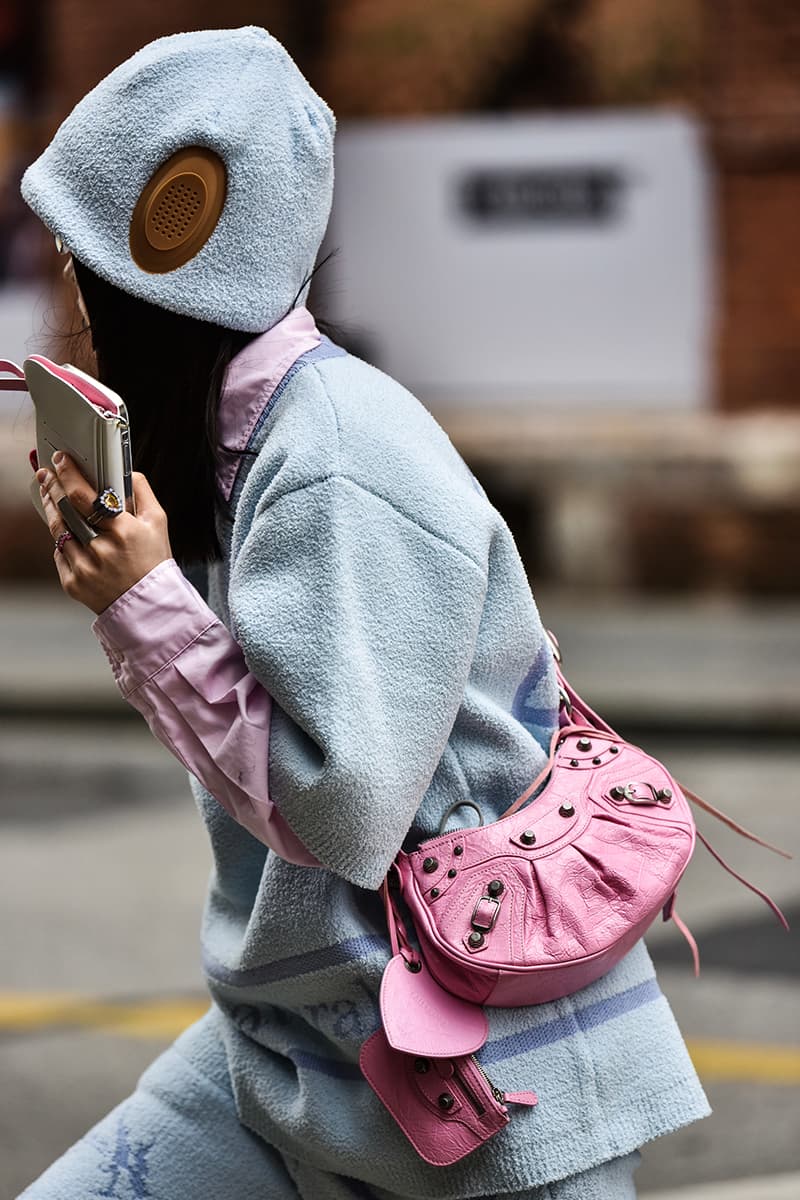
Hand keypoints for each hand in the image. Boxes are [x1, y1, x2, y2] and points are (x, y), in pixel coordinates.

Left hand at [37, 452, 172, 613]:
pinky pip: (59, 553)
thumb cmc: (153, 562)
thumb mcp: (158, 523)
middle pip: (66, 510)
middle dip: (53, 487)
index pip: (87, 496)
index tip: (61, 460)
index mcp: (124, 531)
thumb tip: (126, 471)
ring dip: (51, 508)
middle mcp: (102, 550)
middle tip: (46, 473)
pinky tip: (67, 531)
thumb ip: (143, 492)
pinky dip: (62, 540)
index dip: (69, 475)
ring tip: (49, 494)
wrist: (148, 606)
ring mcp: (85, 568)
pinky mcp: (73, 583)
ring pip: (58, 530)